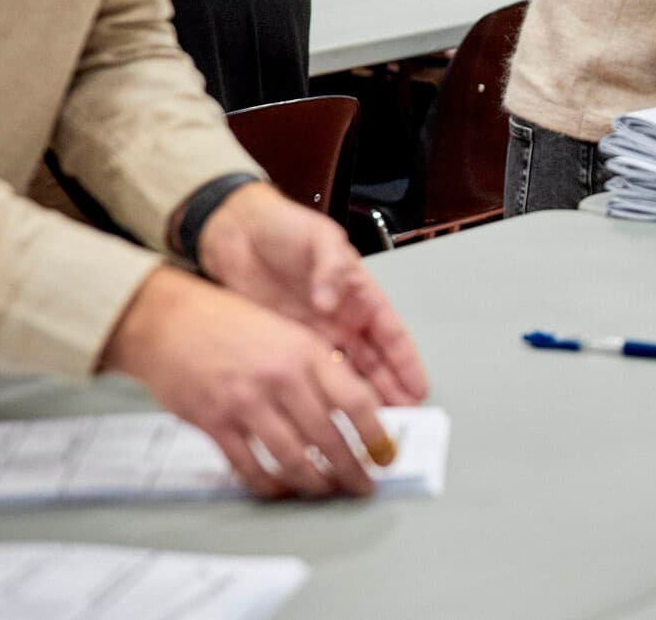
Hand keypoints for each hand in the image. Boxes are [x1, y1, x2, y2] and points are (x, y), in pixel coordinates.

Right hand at [100, 267, 394, 498]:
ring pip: (292, 458)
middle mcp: (281, 378)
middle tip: (362, 487)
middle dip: (351, 470)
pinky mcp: (213, 423)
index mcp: (306, 351)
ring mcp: (245, 402)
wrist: (168, 320)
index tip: (385, 455)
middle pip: (328, 438)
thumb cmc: (230, 323)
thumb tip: (351, 411)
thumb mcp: (287, 331)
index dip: (375, 435)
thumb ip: (317, 368)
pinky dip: (268, 485)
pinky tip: (281, 490)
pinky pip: (249, 466)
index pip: (356, 401)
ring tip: (326, 493)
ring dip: (314, 484)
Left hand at [198, 184, 428, 407]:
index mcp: (359, 292)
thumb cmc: (284, 228)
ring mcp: (316, 333)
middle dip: (390, 390)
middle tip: (401, 421)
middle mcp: (342, 318)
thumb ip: (331, 266)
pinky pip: (310, 375)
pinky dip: (322, 396)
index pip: (391, 333)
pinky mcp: (287, 344)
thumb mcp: (319, 238)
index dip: (406, 362)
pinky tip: (328, 417)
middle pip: (375, 361)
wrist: (236, 235)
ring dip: (359, 399)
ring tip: (369, 427)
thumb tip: (330, 300)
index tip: (418, 388)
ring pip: (346, 374)